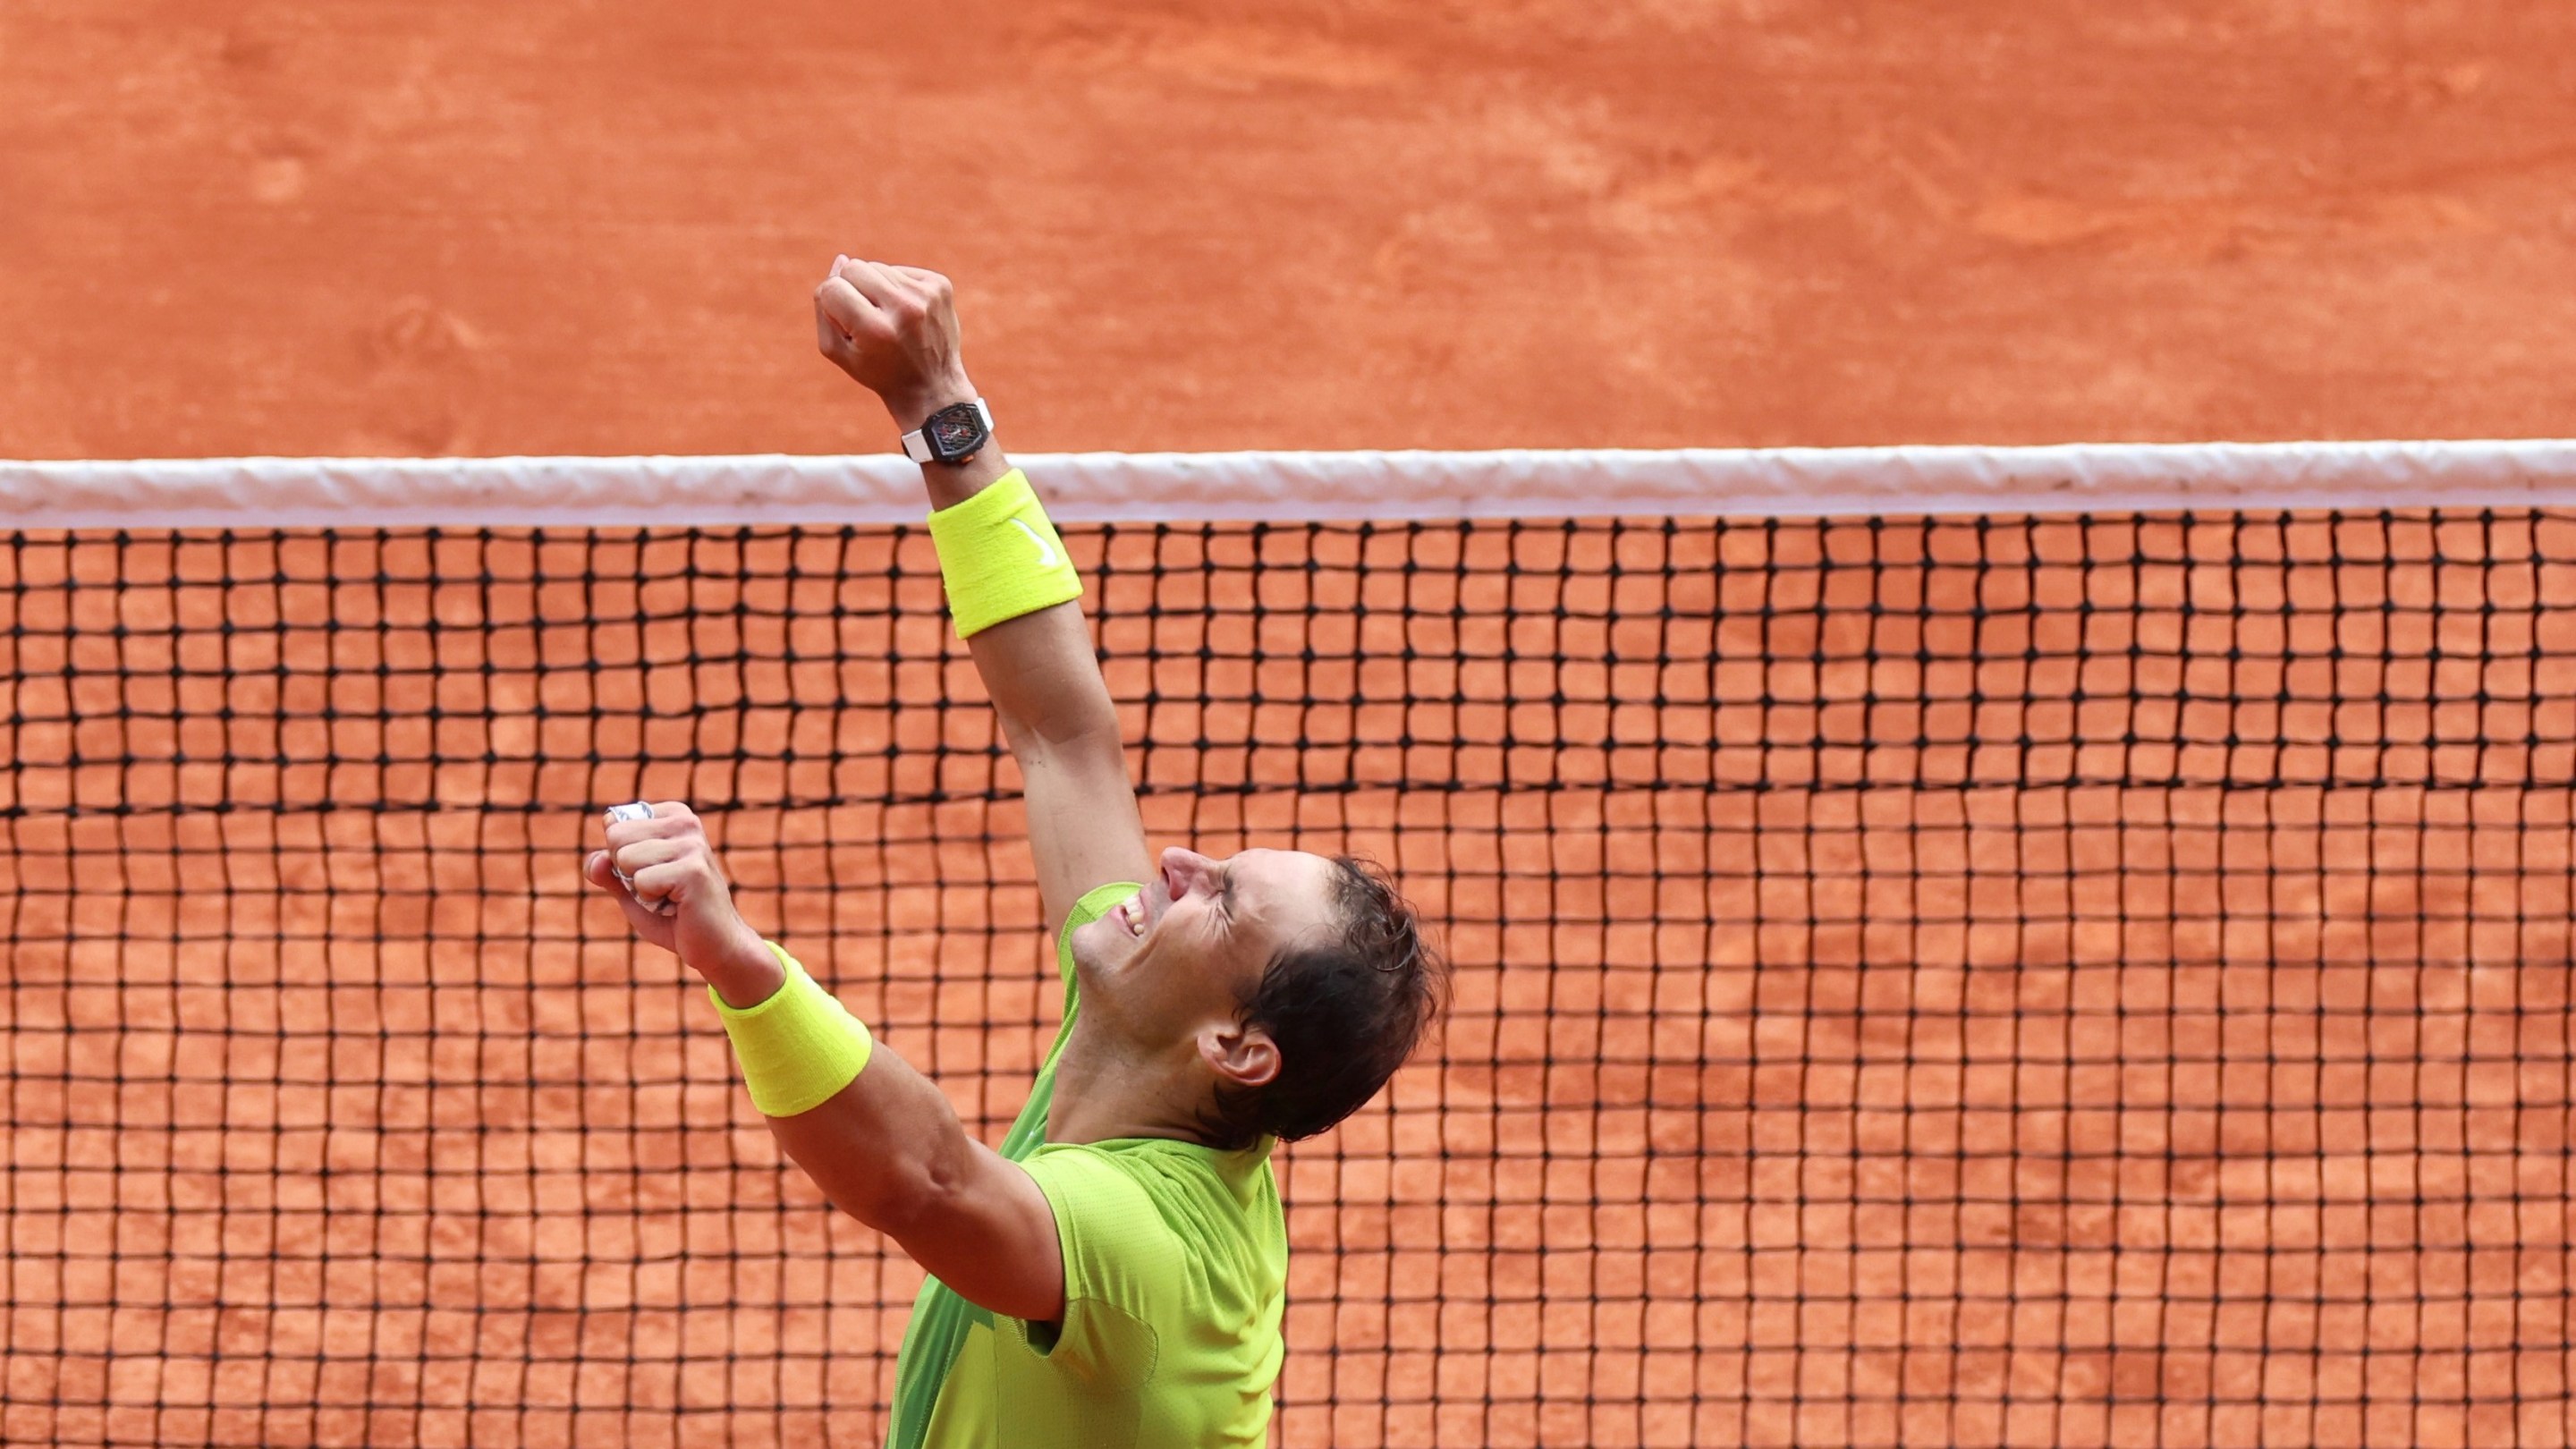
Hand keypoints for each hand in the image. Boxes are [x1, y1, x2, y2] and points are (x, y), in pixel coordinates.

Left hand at [587, 802, 781, 1001]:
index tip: (652, 872)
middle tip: (660, 887)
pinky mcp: (693, 870)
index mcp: (673, 816)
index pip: (613, 823)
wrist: (713, 945)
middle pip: (616, 837)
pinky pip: (641, 881)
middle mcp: (685, 822)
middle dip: (626, 870)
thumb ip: (608, 871)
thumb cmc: (673, 915)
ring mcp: (692, 844)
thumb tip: (595, 861)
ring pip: (625, 858)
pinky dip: (650, 901)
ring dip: (639, 888)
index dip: (620, 857)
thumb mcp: (631, 889)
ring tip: (669, 896)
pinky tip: (677, 905)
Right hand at [814, 255, 975, 426]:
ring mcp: (926, 295)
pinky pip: (901, 270)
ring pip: (878, 266)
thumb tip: (840, 260)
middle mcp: (904, 308)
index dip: (832, 303)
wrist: (932, 386)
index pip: (832, 287)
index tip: (847, 325)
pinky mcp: (940, 286)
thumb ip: (825, 306)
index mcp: (875, 329)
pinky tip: (907, 314)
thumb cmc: (878, 370)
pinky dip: (897, 288)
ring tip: (889, 318)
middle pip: (853, 267)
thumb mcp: (837, 351)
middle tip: (869, 320)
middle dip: (853, 289)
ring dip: (876, 288)